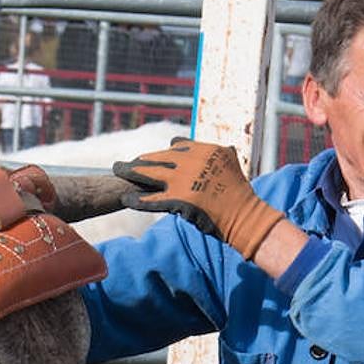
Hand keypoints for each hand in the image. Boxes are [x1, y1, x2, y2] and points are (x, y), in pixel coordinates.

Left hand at [114, 138, 284, 258]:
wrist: (245, 216)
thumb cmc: (238, 193)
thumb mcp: (229, 163)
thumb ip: (214, 154)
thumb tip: (209, 147)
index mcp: (204, 150)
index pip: (175, 147)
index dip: (160, 154)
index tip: (149, 158)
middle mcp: (192, 161)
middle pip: (158, 158)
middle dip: (140, 161)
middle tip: (125, 164)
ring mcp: (184, 180)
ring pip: (150, 173)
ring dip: (130, 172)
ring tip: (117, 172)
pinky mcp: (179, 200)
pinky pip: (152, 199)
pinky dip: (137, 200)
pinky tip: (126, 200)